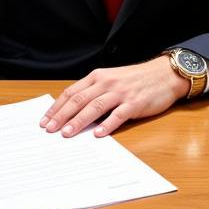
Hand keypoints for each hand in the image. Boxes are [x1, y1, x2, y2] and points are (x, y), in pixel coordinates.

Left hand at [41, 57, 189, 137]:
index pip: (72, 92)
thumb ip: (95, 92)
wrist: (164, 74)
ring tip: (67, 134)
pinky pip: (118, 115)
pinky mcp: (135, 103)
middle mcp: (107, 83)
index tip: (44, 120)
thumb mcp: (112, 80)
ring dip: (79, 121)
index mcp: (98, 77)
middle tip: (48, 129)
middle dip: (61, 115)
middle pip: (79, 100)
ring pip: (95, 107)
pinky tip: (98, 134)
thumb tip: (73, 111)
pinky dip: (107, 124)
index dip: (56, 107)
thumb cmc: (136, 80)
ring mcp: (121, 93)